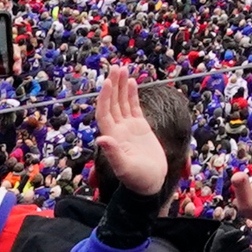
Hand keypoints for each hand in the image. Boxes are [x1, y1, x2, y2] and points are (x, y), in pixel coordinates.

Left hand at [93, 62, 167, 201]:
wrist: (150, 183)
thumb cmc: (137, 179)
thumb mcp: (125, 168)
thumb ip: (113, 153)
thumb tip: (101, 139)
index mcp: (112, 136)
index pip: (105, 112)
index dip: (105, 97)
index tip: (107, 82)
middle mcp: (118, 129)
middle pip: (112, 102)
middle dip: (113, 85)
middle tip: (115, 67)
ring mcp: (128, 127)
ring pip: (122, 102)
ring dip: (121, 86)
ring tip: (123, 69)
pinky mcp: (140, 128)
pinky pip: (134, 107)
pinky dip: (132, 95)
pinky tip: (132, 82)